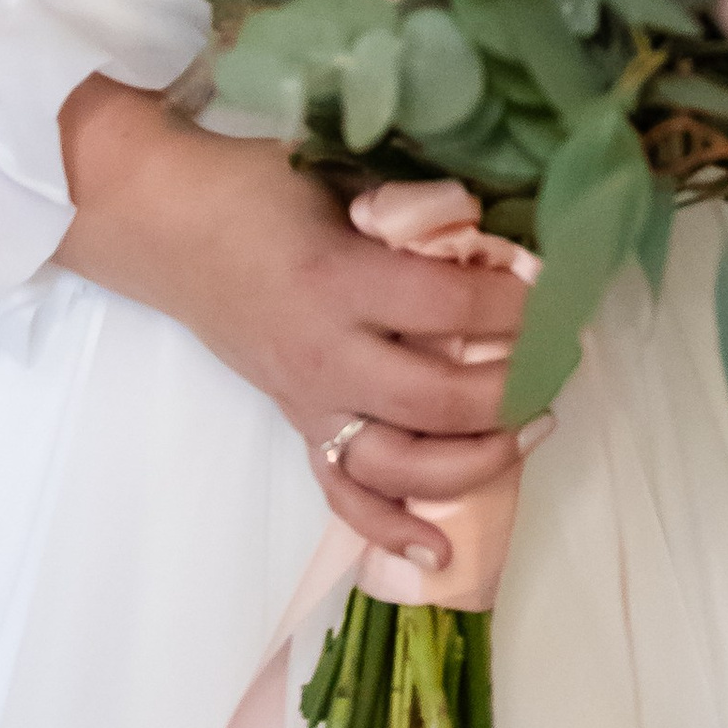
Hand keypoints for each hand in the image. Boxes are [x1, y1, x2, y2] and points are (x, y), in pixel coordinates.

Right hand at [55, 82, 538, 575]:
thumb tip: (495, 228)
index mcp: (340, 280)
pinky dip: (389, 528)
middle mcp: (326, 353)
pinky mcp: (295, 422)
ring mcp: (308, 398)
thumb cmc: (256, 185)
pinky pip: (342, 490)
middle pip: (436, 397)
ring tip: (531, 429)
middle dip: (514, 388)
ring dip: (473, 460)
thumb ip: (412, 208)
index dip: (519, 303)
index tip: (561, 290)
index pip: (450, 307)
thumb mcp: (338, 176)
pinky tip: (439, 551)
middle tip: (561, 363)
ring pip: (399, 462)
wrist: (165, 224)